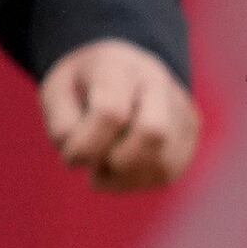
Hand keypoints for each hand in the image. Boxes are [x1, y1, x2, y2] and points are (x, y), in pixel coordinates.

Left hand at [40, 38, 199, 192]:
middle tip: (95, 162)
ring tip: (104, 165)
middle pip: (153, 133)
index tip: (70, 154)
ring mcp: (180, 109)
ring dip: (124, 177)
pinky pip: (167, 172)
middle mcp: (159, 84)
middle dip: (116, 162)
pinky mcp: (190, 134)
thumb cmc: (83, 85)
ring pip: (163, 162)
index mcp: (120, 67)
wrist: (121, 69)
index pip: (110, 113)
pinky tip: (120, 168)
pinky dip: (136, 180)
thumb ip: (62, 123)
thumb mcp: (56, 92)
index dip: (86, 145)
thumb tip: (83, 158)